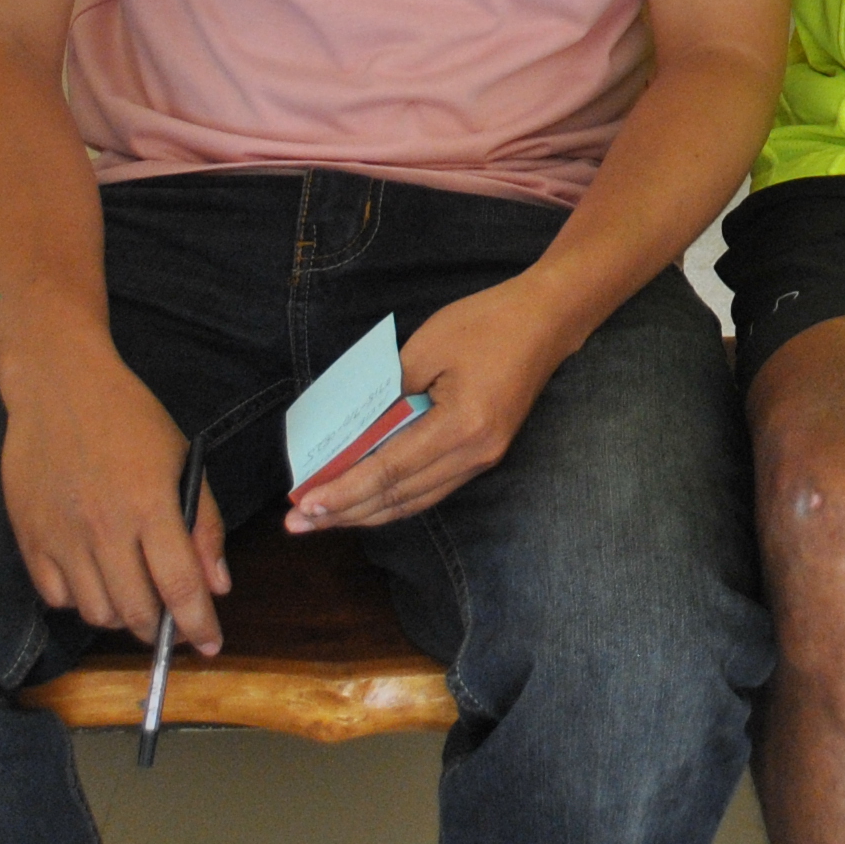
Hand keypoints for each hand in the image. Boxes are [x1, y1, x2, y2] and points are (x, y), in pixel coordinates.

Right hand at [0, 356, 228, 652]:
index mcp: (150, 504)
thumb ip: (204, 524)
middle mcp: (103, 527)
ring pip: (96, 613)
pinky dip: (80, 601)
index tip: (211, 645)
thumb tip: (218, 585)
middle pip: (136, 612)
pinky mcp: (29, 538)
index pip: (180, 586)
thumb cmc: (128, 418)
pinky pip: (56, 598)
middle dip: (161, 629)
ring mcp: (61, 535)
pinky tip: (95, 577)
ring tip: (134, 594)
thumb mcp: (182, 459)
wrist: (58, 386)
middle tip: (171, 622)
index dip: (199, 625)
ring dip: (122, 617)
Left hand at [287, 276, 586, 531]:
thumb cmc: (486, 323)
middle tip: (297, 524)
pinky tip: (364, 501)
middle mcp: (475, 454)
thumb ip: (388, 393)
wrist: (546, 320)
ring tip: (322, 519)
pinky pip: (429, 489)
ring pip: (414, 501)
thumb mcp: (427, 346)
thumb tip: (350, 434)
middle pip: (400, 497)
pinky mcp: (482, 455)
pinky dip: (392, 499)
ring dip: (366, 512)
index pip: (390, 471)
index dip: (344, 491)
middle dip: (345, 512)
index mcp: (463, 426)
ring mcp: (482, 460)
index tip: (304, 506)